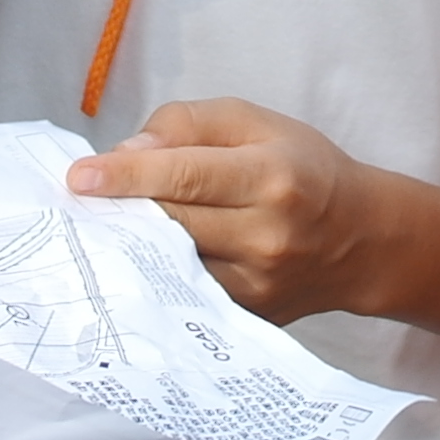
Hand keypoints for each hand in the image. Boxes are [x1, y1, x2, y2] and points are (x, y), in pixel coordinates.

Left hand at [67, 95, 377, 324]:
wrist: (361, 239)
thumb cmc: (304, 169)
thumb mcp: (258, 123)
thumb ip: (189, 124)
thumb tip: (128, 153)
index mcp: (273, 177)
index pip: (186, 176)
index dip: (127, 177)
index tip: (78, 177)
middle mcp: (267, 236)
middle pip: (171, 223)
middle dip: (121, 209)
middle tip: (83, 199)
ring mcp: (257, 286)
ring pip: (170, 265)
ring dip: (132, 245)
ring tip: (105, 226)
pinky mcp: (248, 316)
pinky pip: (185, 293)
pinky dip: (156, 273)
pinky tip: (137, 257)